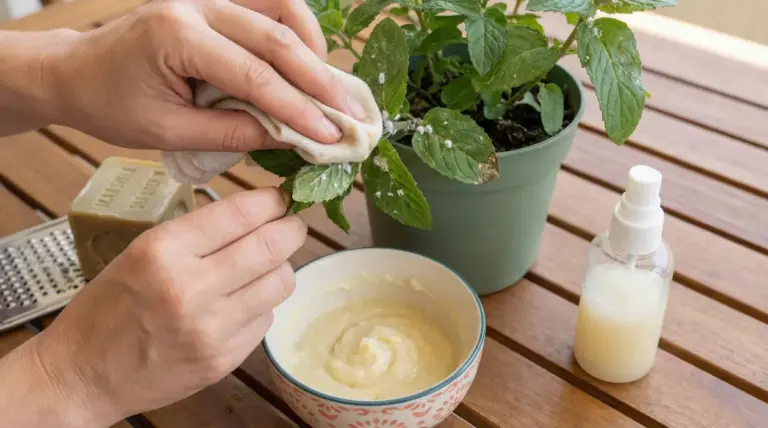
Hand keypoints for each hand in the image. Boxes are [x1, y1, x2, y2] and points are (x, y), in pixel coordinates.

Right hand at [33, 188, 306, 423]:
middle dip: (292, 228)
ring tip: (264, 266)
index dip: (272, 200)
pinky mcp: (225, 359)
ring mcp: (212, 328)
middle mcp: (191, 288)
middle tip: (292, 225)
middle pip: (273, 245)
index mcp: (164, 251)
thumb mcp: (140, 253)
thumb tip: (258, 212)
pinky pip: (266, 318)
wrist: (84, 376)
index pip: (241, 213)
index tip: (281, 197)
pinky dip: (262, 305)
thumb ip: (198, 235)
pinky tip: (239, 305)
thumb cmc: (109, 306)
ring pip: (281, 282)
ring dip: (280, 268)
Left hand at [45, 0, 365, 150]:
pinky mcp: (214, 0)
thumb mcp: (168, 131)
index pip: (254, 76)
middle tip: (352, 115)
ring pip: (281, 6)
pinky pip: (269, 5)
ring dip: (313, 47)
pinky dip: (296, 32)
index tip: (331, 137)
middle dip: (321, 80)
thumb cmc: (112, 104)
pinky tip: (307, 61)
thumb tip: (290, 139)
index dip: (298, 109)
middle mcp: (195, 5)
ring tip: (331, 88)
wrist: (77, 71)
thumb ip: (232, 133)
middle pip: (278, 36)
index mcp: (177, 37)